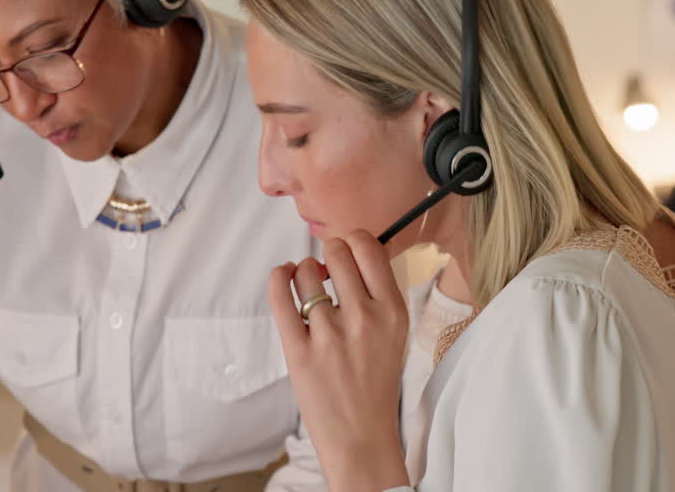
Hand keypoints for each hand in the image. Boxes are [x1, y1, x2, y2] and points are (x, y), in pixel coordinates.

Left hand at [268, 231, 410, 491]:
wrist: (360, 434)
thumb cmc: (376, 383)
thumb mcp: (396, 334)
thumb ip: (379, 295)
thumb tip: (352, 253)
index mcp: (393, 311)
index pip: (368, 248)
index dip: (352, 241)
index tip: (346, 252)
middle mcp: (363, 318)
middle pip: (336, 252)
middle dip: (327, 254)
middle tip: (326, 270)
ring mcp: (329, 334)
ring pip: (305, 273)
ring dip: (303, 272)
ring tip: (307, 286)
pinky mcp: (299, 350)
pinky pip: (280, 297)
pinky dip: (278, 278)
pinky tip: (283, 277)